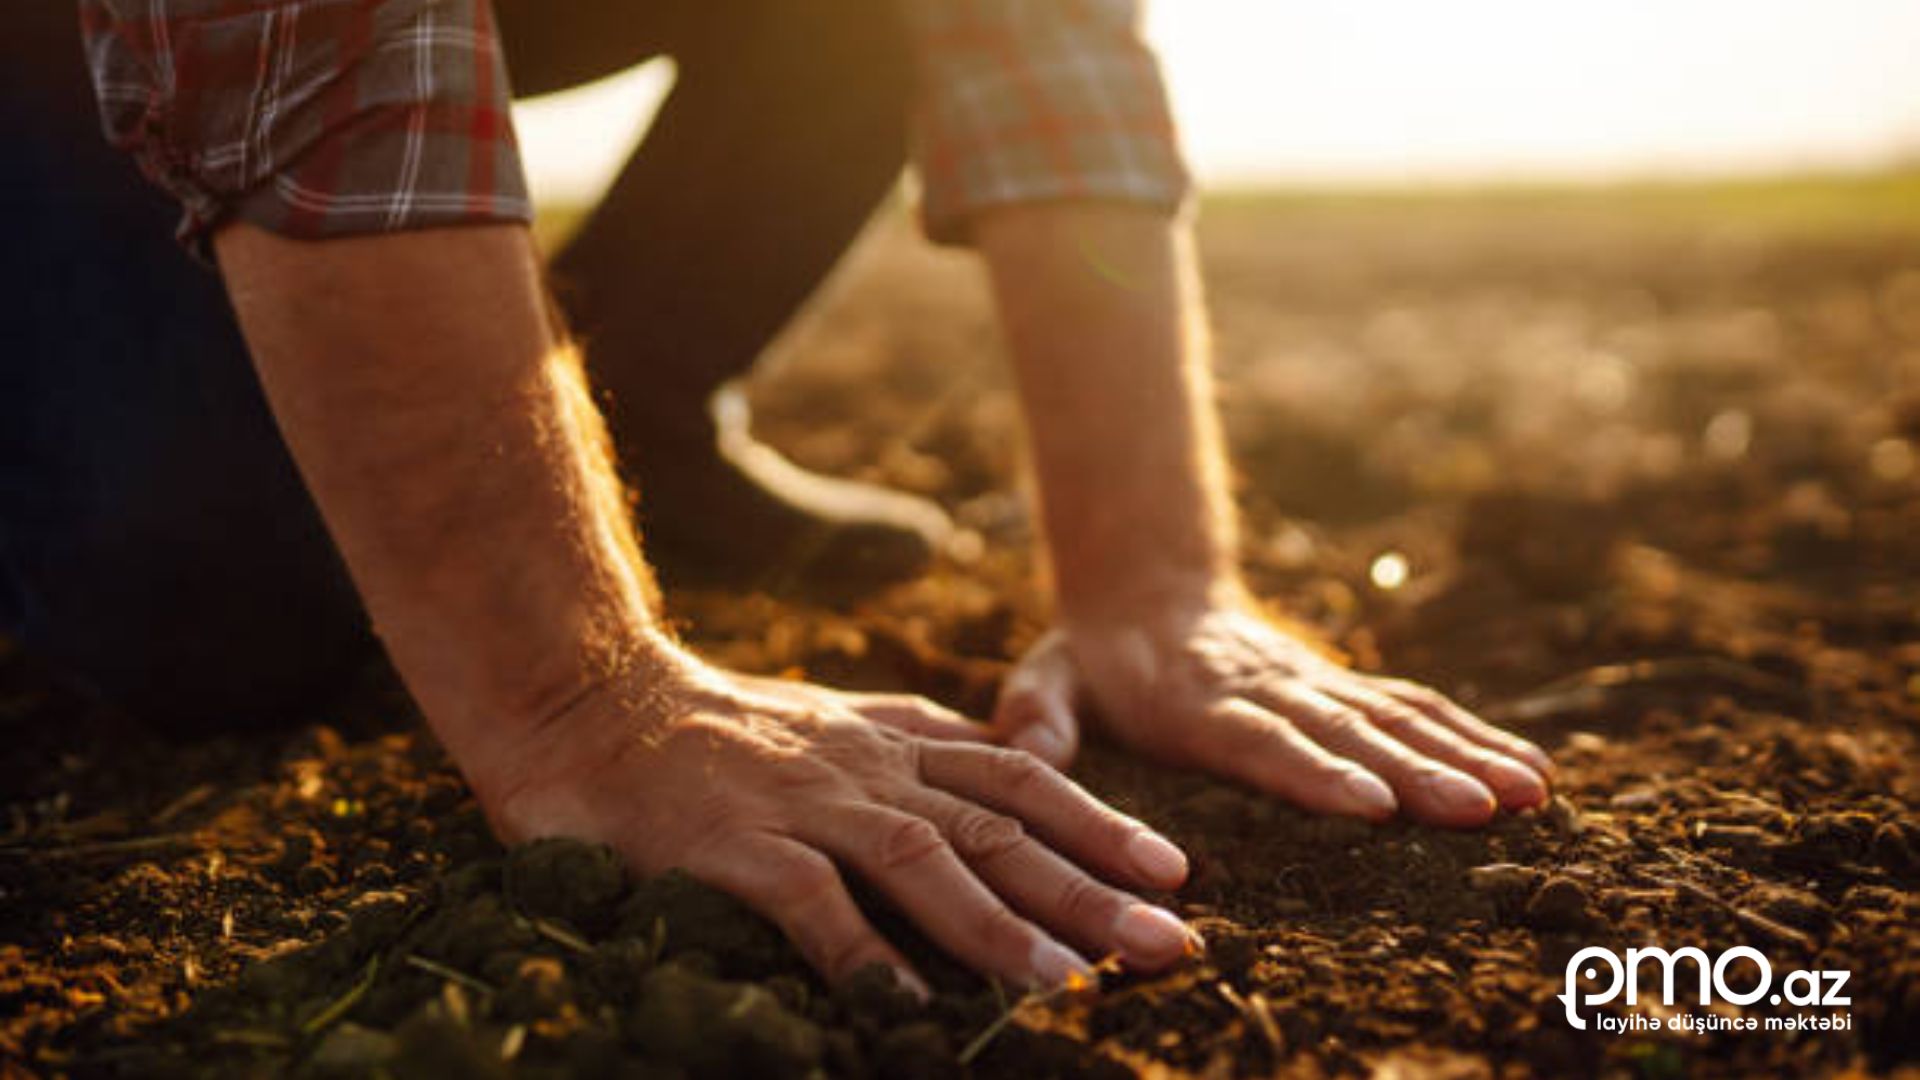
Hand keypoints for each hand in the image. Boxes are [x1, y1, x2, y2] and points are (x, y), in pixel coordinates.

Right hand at [467, 643, 1196, 995]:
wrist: (589, 698)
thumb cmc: (712, 727)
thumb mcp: (835, 721)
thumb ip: (916, 743)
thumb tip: (1007, 769)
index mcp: (891, 741)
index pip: (1019, 777)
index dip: (1101, 823)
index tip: (1174, 869)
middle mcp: (864, 768)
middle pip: (999, 825)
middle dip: (1091, 886)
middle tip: (1169, 942)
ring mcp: (801, 803)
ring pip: (922, 859)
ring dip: (998, 925)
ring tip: (1068, 984)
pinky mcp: (733, 843)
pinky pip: (810, 903)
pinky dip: (862, 953)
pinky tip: (908, 1010)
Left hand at [991, 600, 1552, 827]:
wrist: (1145, 591)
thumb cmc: (1092, 659)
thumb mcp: (1045, 677)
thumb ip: (1039, 712)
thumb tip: (1026, 746)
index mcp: (1198, 701)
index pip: (1262, 740)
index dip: (1314, 772)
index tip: (1371, 804)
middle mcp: (1268, 690)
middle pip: (1347, 733)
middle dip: (1415, 772)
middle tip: (1476, 809)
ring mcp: (1313, 685)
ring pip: (1396, 718)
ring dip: (1462, 756)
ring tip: (1526, 794)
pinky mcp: (1340, 687)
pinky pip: (1414, 709)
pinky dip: (1471, 737)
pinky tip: (1527, 772)